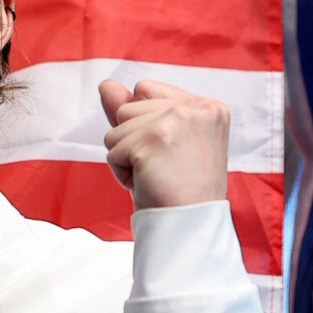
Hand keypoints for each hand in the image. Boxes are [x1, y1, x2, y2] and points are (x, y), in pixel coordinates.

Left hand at [98, 80, 228, 210]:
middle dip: (133, 141)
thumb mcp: (157, 143)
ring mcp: (176, 121)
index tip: (171, 153)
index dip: (144, 125)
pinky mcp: (154, 140)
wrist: (189, 228)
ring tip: (156, 176)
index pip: (144, 89)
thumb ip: (133, 111)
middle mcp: (197, 108)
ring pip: (115, 129)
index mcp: (207, 106)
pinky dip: (122, 173)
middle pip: (126, 107)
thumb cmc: (176, 188)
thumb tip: (105, 84)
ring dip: (126, 157)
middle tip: (164, 168)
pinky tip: (149, 184)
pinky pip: (112, 151)